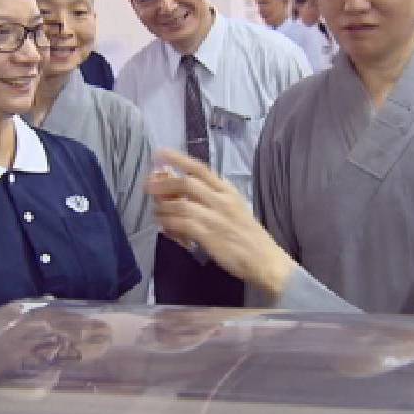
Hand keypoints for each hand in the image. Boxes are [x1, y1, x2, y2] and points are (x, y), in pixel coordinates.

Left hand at [145, 150, 296, 297]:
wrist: (265, 260)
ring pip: (181, 205)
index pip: (200, 168)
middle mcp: (221, 200)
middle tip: (147, 185)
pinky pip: (182, 225)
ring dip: (163, 207)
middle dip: (163, 183)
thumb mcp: (233, 209)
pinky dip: (169, 224)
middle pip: (186, 183)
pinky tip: (163, 226)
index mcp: (228, 191)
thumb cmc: (247, 235)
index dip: (178, 159)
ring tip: (155, 211)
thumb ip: (209, 199)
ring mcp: (215, 218)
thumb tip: (178, 193)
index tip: (160, 153)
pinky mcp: (210, 236)